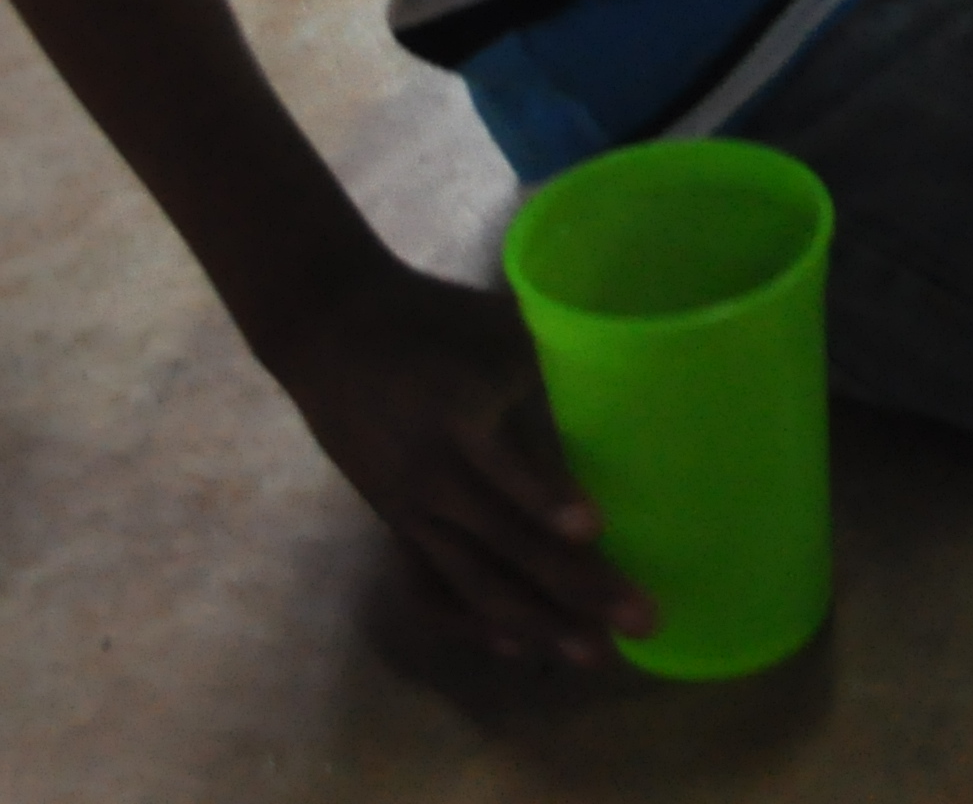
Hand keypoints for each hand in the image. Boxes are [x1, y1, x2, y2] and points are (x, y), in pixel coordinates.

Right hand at [256, 256, 651, 665]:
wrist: (328, 330)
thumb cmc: (428, 319)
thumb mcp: (496, 326)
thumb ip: (559, 354)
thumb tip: (644, 365)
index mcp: (456, 421)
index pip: (505, 471)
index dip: (548, 501)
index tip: (596, 530)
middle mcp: (432, 481)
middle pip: (504, 548)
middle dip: (574, 588)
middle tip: (641, 620)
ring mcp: (411, 513)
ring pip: (474, 584)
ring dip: (537, 623)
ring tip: (592, 654)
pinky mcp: (397, 527)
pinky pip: (431, 590)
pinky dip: (472, 624)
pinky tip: (517, 647)